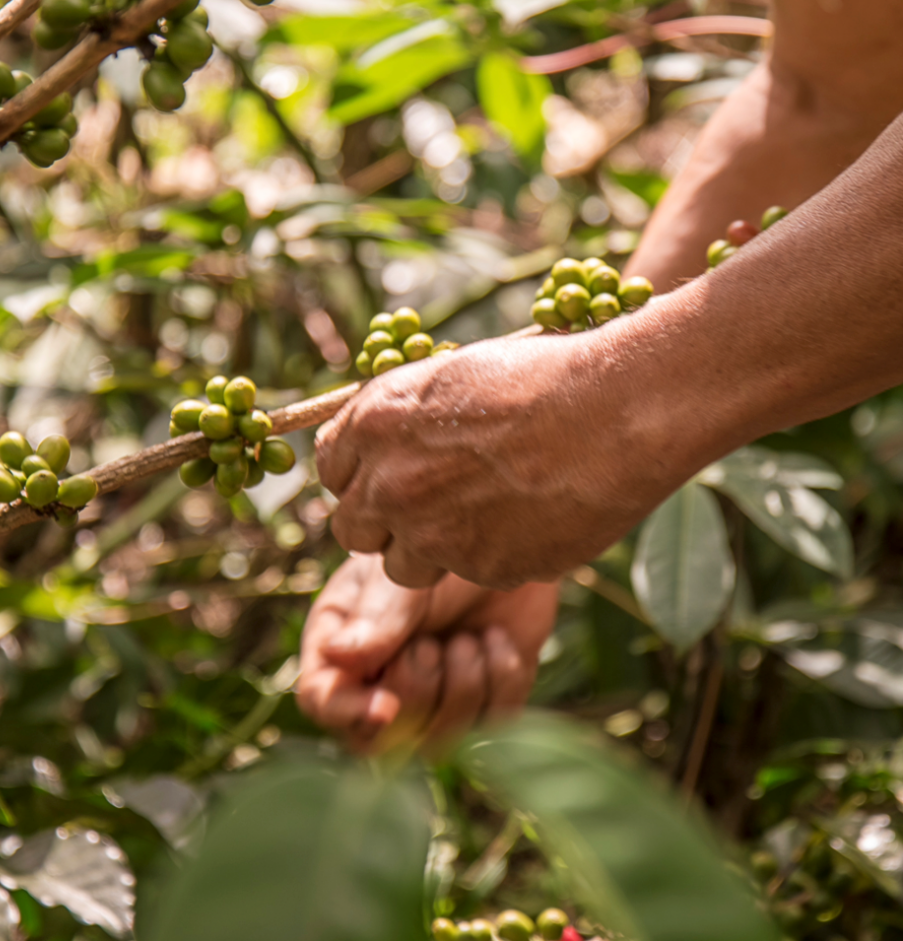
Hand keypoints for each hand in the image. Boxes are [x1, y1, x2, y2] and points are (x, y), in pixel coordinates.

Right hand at [296, 553, 558, 754]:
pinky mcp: (484, 704)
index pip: (321, 699)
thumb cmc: (438, 542)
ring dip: (460, 688)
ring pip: (437, 742)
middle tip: (432, 644)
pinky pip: (490, 727)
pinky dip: (499, 681)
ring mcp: (432, 699)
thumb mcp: (404, 575)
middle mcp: (378, 680)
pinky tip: (498, 639)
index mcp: (340, 643)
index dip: (347, 713)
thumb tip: (337, 658)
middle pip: (378, 738)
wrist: (507, 530)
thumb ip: (377, 617)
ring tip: (468, 638)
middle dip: (414, 692)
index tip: (385, 707)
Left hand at [315, 329, 692, 589]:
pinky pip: (468, 573)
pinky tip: (526, 518)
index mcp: (375, 424)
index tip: (385, 474)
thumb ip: (398, 418)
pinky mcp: (484, 569)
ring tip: (480, 513)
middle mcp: (392, 485)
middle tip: (422, 507)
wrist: (617, 408)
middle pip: (353, 529)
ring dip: (429, 549)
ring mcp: (435, 535)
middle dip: (381, 521)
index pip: (330, 470)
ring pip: (404, 566)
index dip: (359, 475)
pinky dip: (488, 555)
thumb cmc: (541, 375)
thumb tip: (376, 450)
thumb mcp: (449, 375)